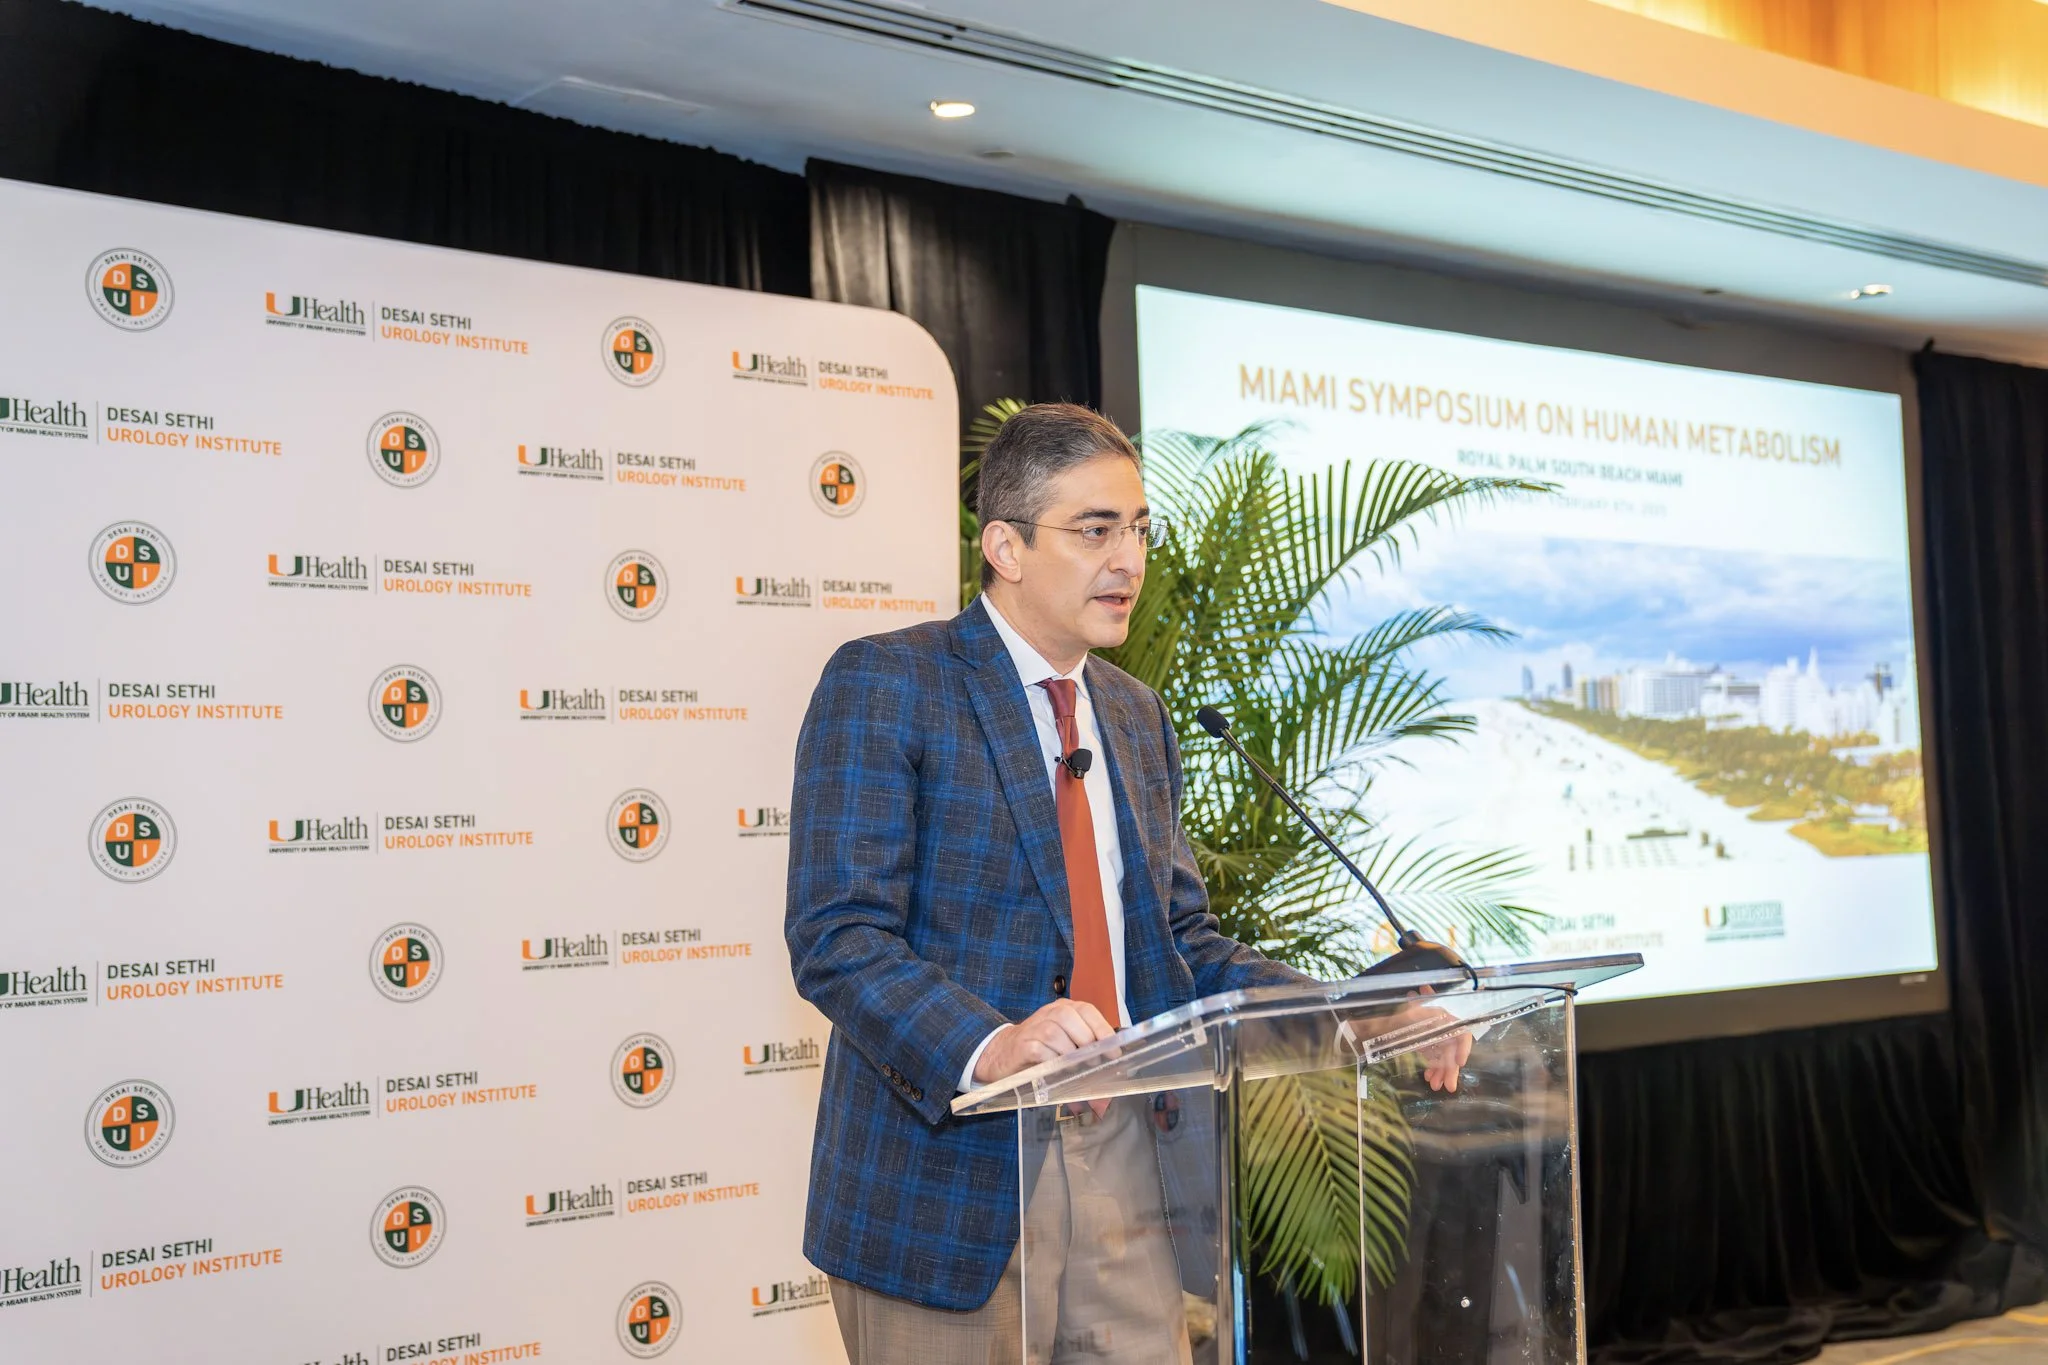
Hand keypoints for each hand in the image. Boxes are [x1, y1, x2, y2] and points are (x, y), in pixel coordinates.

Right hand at [973, 999, 1116, 1083]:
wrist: (1003, 1053)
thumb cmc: (1041, 1048)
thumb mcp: (1065, 1042)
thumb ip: (1086, 1049)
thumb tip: (1112, 1068)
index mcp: (1063, 1008)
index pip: (1086, 1010)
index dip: (1102, 1028)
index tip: (1114, 1049)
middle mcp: (1048, 1013)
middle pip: (1070, 1018)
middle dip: (1086, 1041)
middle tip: (1093, 1061)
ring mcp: (1034, 1027)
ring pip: (1055, 1034)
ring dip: (1069, 1053)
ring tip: (1075, 1067)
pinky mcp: (1023, 1045)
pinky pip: (1040, 1050)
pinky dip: (1051, 1062)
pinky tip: (1055, 1070)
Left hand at [1340, 989, 1474, 1092]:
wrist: (1366, 1023)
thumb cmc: (1386, 1017)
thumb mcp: (1406, 1017)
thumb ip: (1425, 1031)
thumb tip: (1442, 1034)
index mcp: (1437, 1016)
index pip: (1460, 1032)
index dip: (1463, 1048)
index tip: (1459, 1064)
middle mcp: (1437, 1025)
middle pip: (1451, 1049)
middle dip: (1450, 1068)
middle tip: (1447, 1087)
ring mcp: (1430, 1035)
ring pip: (1443, 1056)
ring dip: (1442, 1071)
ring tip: (1435, 1087)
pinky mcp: (1422, 1043)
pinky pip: (1433, 1057)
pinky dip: (1433, 1068)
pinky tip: (1429, 1078)